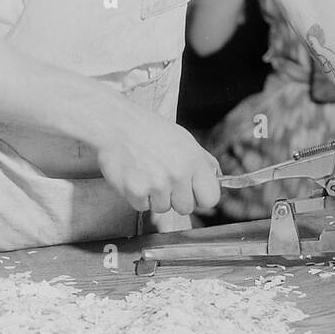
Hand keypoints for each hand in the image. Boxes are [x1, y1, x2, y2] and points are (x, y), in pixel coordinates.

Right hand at [95, 114, 220, 217]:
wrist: (117, 125)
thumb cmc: (150, 130)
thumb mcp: (184, 139)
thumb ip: (203, 161)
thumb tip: (217, 177)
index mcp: (193, 160)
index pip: (211, 198)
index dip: (201, 197)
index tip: (193, 191)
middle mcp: (178, 174)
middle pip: (186, 208)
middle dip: (176, 198)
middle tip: (164, 179)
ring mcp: (157, 184)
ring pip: (163, 208)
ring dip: (155, 197)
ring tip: (147, 173)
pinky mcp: (136, 192)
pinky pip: (143, 207)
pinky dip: (138, 196)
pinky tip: (135, 176)